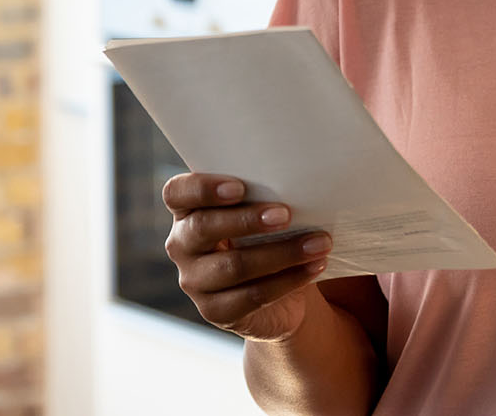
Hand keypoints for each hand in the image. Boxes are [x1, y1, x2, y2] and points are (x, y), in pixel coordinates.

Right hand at [162, 172, 332, 341]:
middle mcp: (182, 246)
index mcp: (186, 212)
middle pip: (203, 228)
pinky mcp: (215, 312)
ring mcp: (194, 282)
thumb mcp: (259, 215)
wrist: (278, 294)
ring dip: (281, 252)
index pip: (177, 193)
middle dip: (246, 219)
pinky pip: (253, 296)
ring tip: (318, 242)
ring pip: (233, 266)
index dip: (202, 188)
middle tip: (285, 214)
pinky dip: (289, 280)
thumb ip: (262, 198)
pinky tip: (314, 267)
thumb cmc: (267, 237)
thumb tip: (298, 183)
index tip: (240, 187)